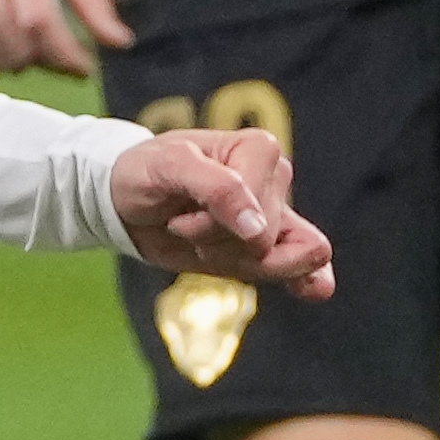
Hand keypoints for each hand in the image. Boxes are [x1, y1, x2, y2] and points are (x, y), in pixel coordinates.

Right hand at [0, 0, 130, 78]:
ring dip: (25, 61)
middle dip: (50, 59)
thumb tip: (122, 43)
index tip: (86, 67)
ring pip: (0, 61)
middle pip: (21, 48)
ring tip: (31, 38)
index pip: (39, 22)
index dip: (66, 55)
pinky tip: (6, 38)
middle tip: (58, 46)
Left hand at [108, 124, 332, 296]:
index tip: (181, 204)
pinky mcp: (264, 248)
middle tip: (184, 222)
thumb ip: (218, 190)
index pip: (259, 207)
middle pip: (265, 240)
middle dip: (215, 240)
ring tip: (200, 238)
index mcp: (259, 149)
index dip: (213, 217)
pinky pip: (305, 266)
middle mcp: (274, 180)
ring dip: (227, 259)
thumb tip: (259, 230)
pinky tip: (313, 289)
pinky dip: (308, 280)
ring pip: (278, 261)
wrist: (126, 201)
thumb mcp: (170, 167)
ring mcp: (272, 216)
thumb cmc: (147, 172)